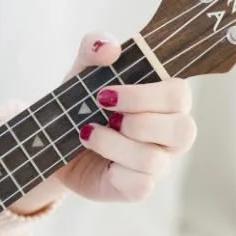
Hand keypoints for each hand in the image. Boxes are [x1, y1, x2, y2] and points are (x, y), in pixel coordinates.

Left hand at [13, 32, 197, 212]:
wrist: (52, 143)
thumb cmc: (80, 104)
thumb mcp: (81, 71)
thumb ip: (94, 49)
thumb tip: (109, 47)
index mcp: (166, 100)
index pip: (180, 93)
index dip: (145, 95)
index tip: (107, 93)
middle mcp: (170, 133)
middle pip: (183, 129)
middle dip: (137, 120)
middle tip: (104, 113)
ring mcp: (159, 163)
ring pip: (154, 159)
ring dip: (113, 143)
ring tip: (88, 134)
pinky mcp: (140, 188)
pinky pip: (142, 184)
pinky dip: (113, 168)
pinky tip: (95, 157)